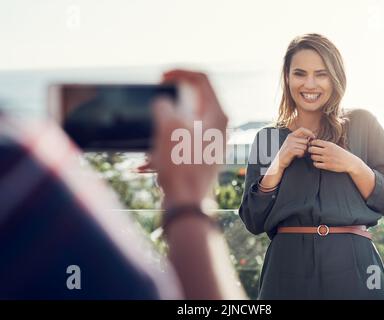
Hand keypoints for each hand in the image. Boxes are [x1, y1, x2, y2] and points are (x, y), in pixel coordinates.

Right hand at [146, 70, 227, 208]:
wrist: (187, 202)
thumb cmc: (180, 166)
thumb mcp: (167, 128)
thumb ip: (164, 106)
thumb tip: (163, 103)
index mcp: (217, 115)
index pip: (202, 79)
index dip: (180, 72)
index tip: (161, 76)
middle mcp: (218, 127)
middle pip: (194, 99)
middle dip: (171, 99)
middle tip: (156, 99)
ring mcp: (211, 141)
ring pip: (185, 121)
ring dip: (165, 124)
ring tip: (152, 137)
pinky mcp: (201, 155)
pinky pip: (181, 140)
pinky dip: (165, 142)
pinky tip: (147, 161)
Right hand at [277, 127, 315, 168]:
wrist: (279, 160)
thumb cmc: (288, 152)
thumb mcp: (293, 143)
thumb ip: (300, 139)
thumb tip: (311, 137)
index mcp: (291, 135)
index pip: (302, 129)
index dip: (309, 132)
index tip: (314, 137)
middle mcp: (290, 138)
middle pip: (305, 140)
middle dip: (306, 146)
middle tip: (303, 150)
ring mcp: (290, 144)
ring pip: (304, 147)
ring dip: (304, 151)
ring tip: (299, 153)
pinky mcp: (291, 150)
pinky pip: (302, 151)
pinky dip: (301, 155)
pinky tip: (297, 156)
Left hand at [308, 139, 360, 172]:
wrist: (350, 162)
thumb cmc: (340, 153)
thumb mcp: (334, 146)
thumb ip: (325, 144)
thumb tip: (313, 142)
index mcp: (329, 145)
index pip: (315, 142)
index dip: (311, 143)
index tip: (312, 145)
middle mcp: (327, 151)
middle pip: (311, 149)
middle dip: (310, 150)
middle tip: (312, 152)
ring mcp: (327, 159)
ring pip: (313, 157)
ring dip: (313, 157)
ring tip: (316, 157)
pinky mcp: (327, 166)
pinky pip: (316, 164)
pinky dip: (315, 163)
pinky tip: (318, 162)